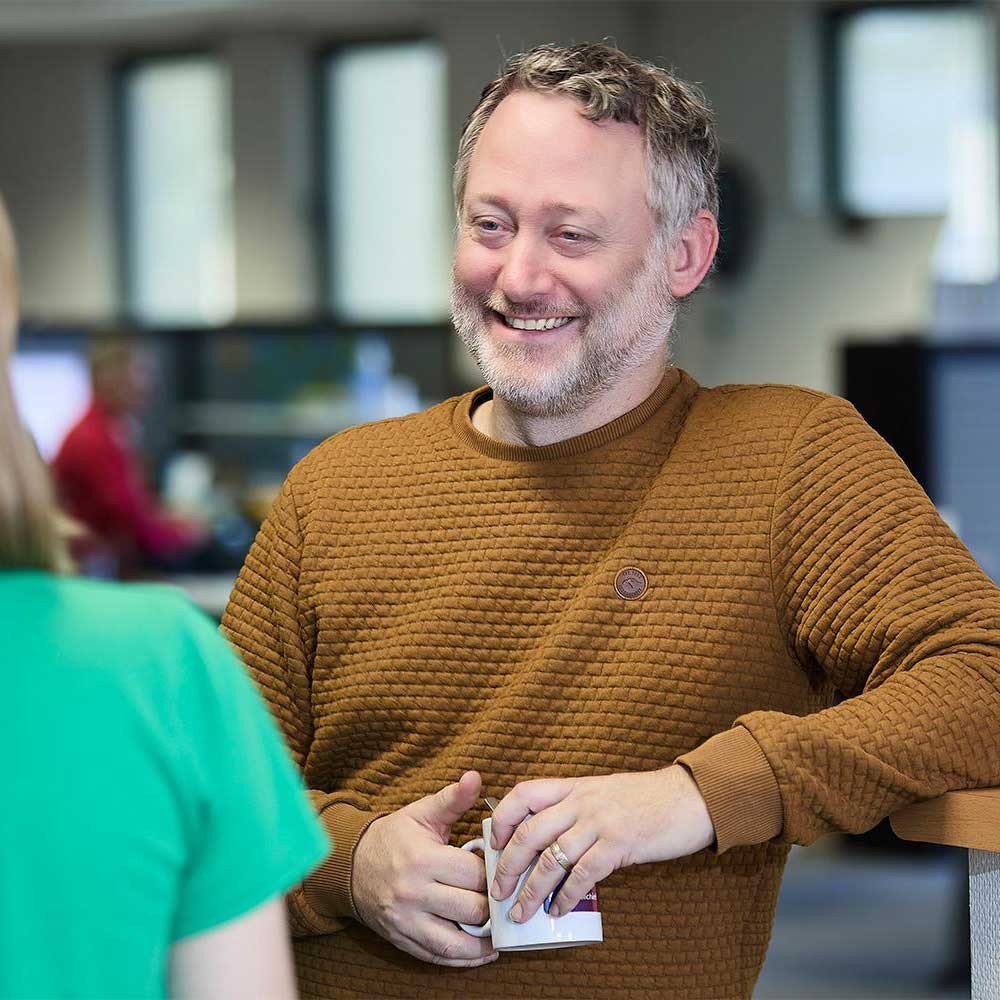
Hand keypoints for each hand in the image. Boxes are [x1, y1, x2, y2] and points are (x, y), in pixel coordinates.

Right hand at [352, 770, 498, 967]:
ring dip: (485, 939)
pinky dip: (465, 958)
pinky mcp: (403, 940)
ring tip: (501, 929)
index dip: (494, 872)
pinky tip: (483, 950)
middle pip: (472, 909)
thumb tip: (475, 777)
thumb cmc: (394, 837)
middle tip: (503, 896)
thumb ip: (453, 799)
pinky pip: (440, 957)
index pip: (474, 875)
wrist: (351, 865)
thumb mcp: (422, 814)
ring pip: (458, 941)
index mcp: (423, 859)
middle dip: (492, 904)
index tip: (501, 869)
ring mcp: (407, 921)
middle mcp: (414, 894)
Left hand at [489, 765, 713, 922]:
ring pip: (551, 858)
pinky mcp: (620, 844)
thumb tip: (547, 840)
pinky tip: (558, 910)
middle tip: (498, 892)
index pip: (524, 794)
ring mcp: (600, 822)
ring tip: (521, 911)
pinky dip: (565, 896)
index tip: (493, 844)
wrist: (690, 797)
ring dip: (531, 890)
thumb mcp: (602, 792)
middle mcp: (582, 802)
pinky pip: (582, 875)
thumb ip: (575, 808)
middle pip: (530, 833)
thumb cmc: (646, 798)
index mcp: (574, 787)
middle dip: (507, 866)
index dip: (503, 820)